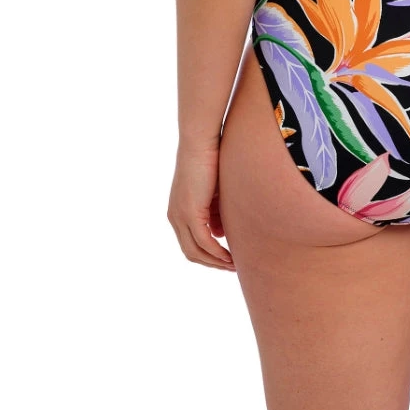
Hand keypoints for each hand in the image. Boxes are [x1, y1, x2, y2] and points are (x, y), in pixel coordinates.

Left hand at [167, 144, 235, 270]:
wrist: (201, 142)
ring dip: (215, 262)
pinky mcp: (189, 212)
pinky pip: (203, 241)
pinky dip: (217, 252)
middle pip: (191, 252)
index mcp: (178, 211)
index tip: (226, 259)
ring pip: (195, 251)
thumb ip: (215, 212)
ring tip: (234, 266)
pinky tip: (230, 257)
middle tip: (232, 267)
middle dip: (212, 263)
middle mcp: (175, 217)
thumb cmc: (210, 160)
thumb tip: (220, 232)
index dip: (208, 255)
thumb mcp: (214, 192)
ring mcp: (180, 215)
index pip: (191, 243)